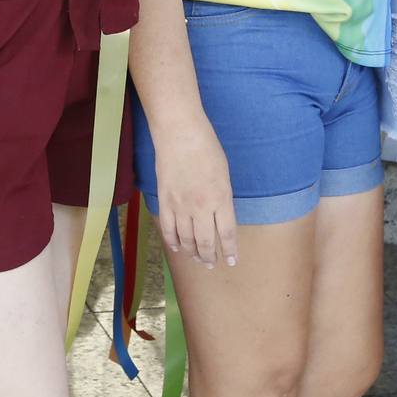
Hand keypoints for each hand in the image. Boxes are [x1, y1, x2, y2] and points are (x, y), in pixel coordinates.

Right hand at [153, 119, 238, 267]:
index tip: (231, 261)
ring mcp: (180, 205)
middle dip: (209, 256)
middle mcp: (201, 207)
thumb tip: (220, 217)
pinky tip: (178, 248)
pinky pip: (167, 229)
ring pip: (186, 239)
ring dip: (192, 252)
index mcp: (221, 199)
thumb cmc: (207, 148)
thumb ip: (223, 198)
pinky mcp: (164, 201)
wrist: (179, 133)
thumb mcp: (224, 174)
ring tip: (197, 258)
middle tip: (211, 263)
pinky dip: (172, 242)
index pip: (227, 234)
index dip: (230, 250)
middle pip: (206, 241)